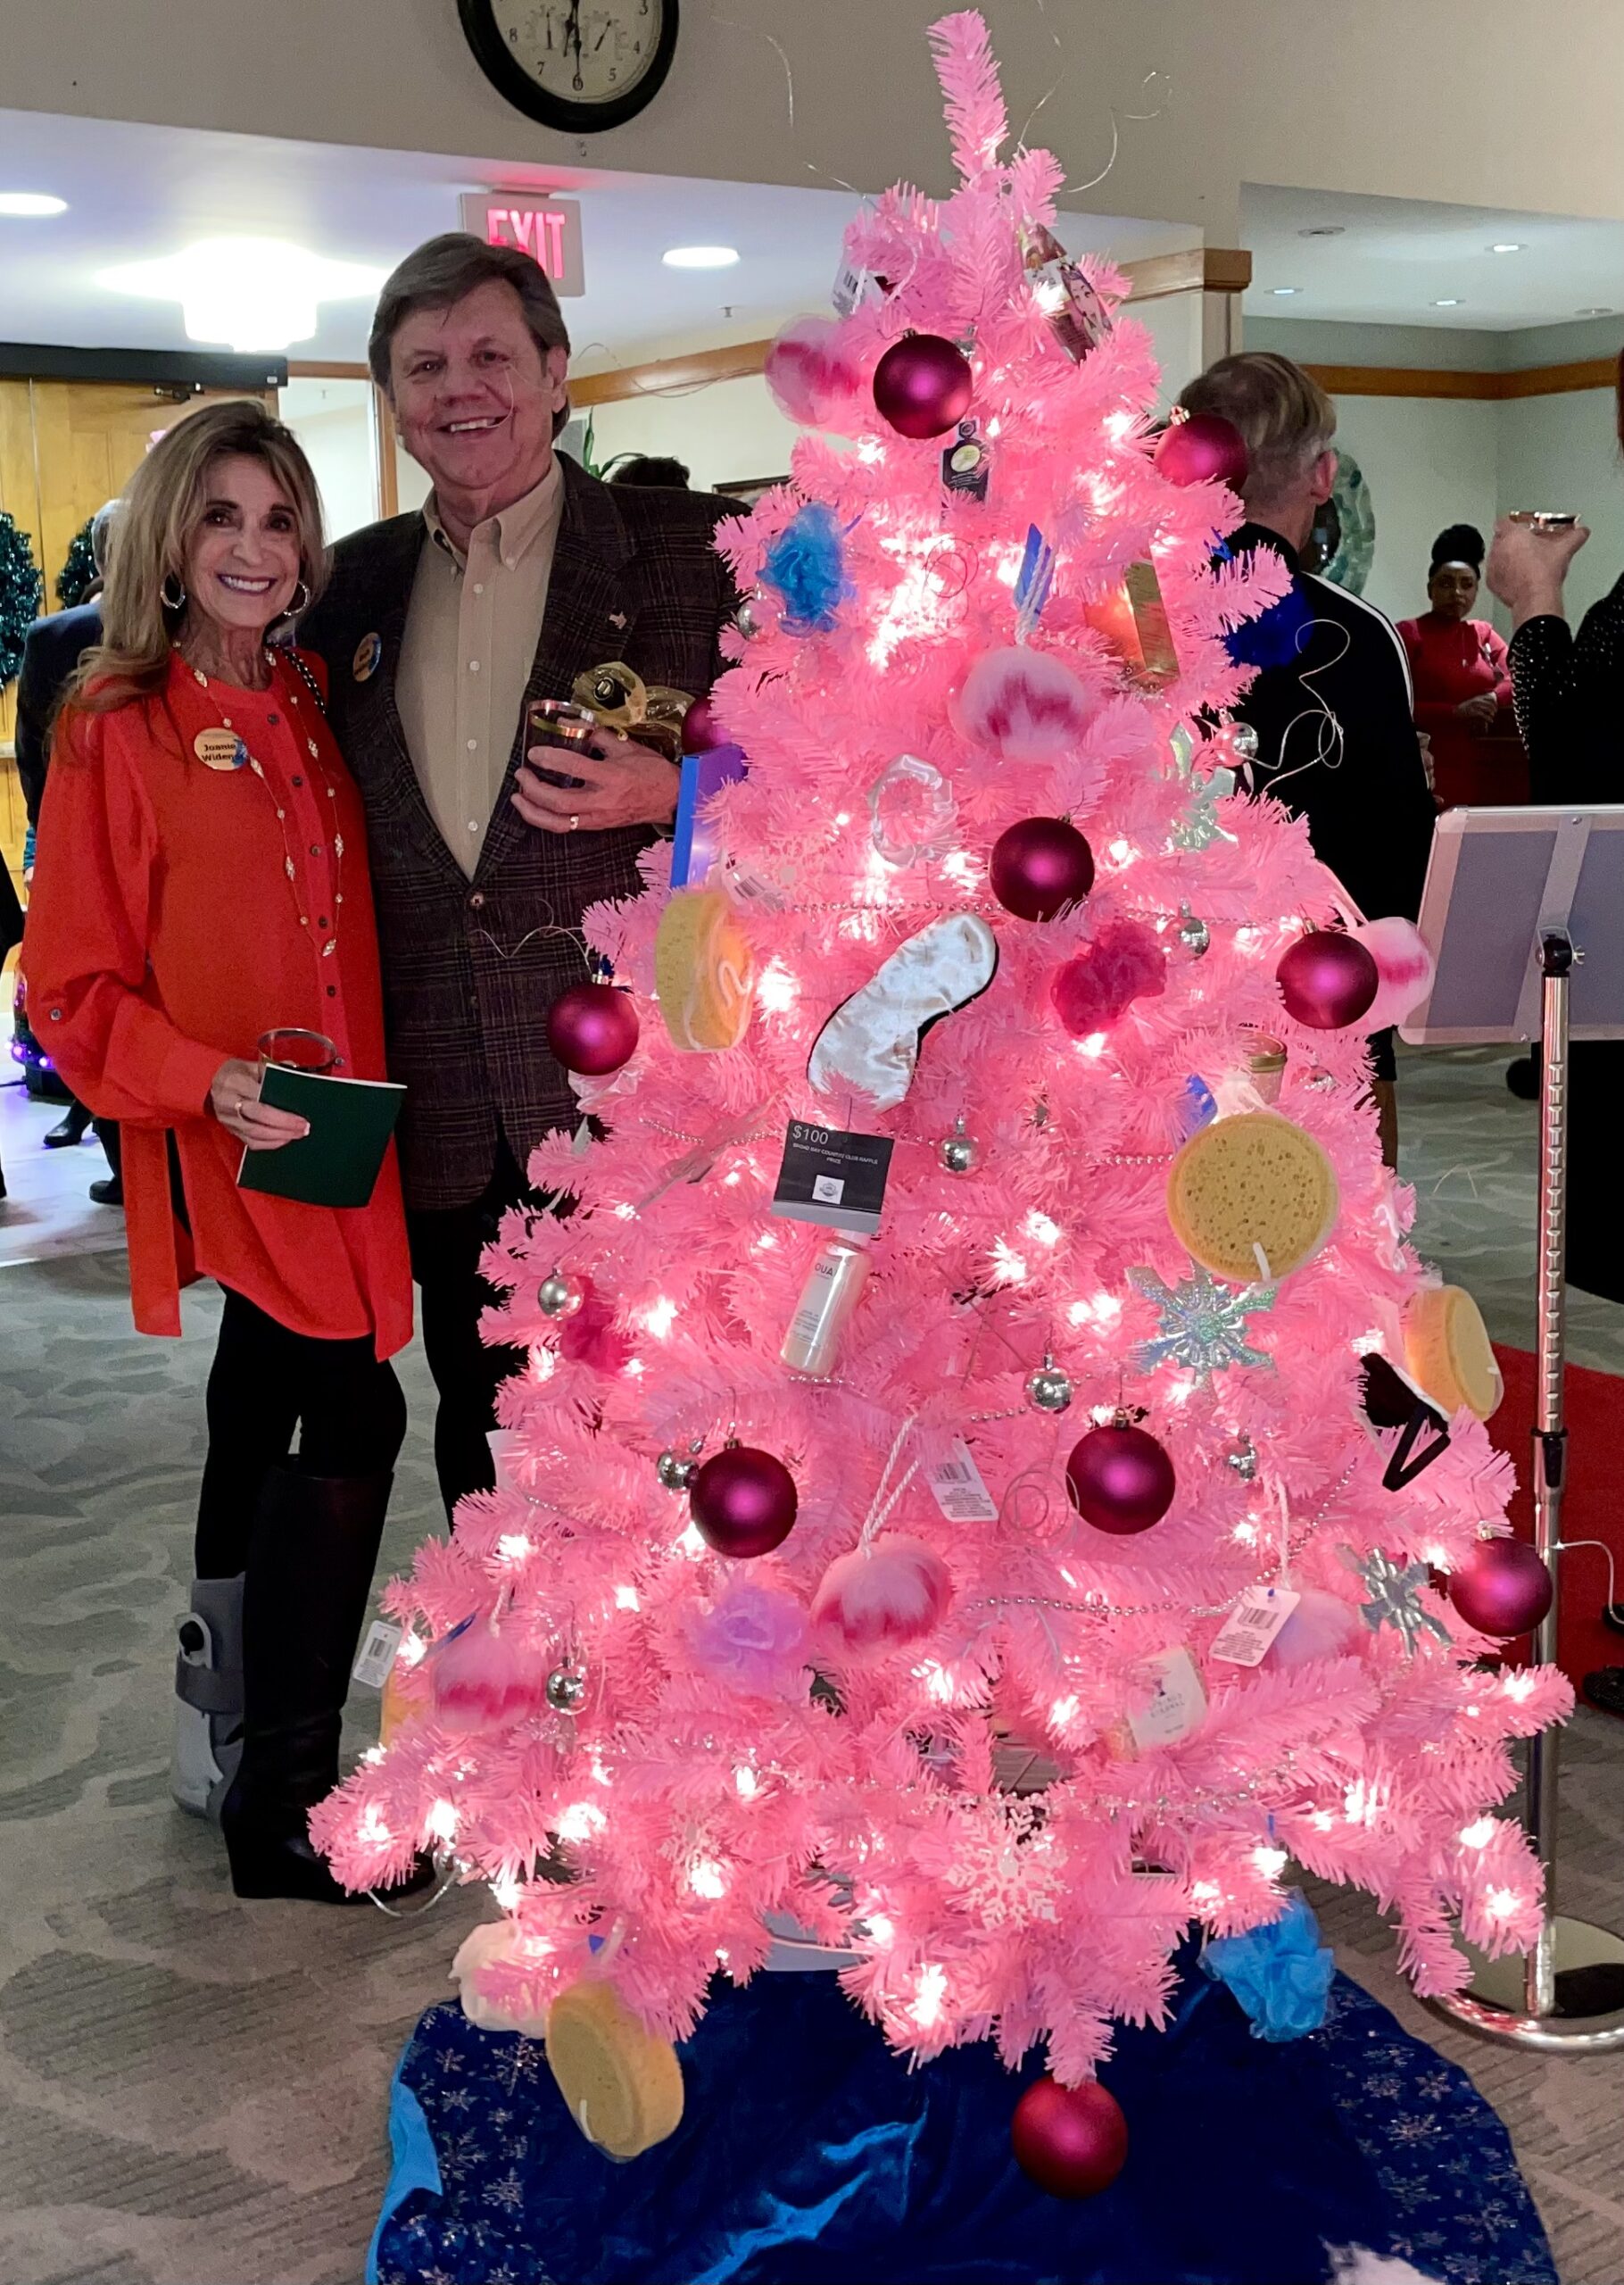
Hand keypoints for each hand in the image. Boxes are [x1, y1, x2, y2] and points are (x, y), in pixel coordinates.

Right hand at [209, 1056, 309, 1149]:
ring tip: (298, 1134)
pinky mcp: (231, 1130)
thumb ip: (272, 1069)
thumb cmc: (233, 1073)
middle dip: (284, 1125)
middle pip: (259, 1118)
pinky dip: (270, 1144)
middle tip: (303, 1127)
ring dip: (280, 1136)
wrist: (208, 1083)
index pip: (260, 1097)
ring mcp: (229, 1119)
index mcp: (234, 1082)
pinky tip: (284, 1139)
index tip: (301, 1115)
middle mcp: (229, 1102)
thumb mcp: (250, 1065)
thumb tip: (294, 1070)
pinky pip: (251, 1142)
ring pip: (255, 1133)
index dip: (281, 1110)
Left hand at [513, 729, 679, 836]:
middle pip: (559, 802)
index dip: (551, 759)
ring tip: (519, 798)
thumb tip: (569, 723)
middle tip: (522, 774)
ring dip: (533, 811)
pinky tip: (535, 808)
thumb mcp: (626, 746)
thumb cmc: (652, 772)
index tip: (535, 753)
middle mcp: (603, 801)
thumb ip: (595, 735)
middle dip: (534, 789)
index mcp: (612, 777)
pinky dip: (546, 818)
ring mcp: (599, 817)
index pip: (574, 768)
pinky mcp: (597, 825)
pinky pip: (566, 827)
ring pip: (558, 823)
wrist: (671, 799)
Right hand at [1456, 692, 1499, 726]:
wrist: (1455, 711)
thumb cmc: (1465, 708)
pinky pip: (1483, 715)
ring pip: (1488, 708)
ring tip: (1493, 716)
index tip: (1496, 707)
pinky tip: (1491, 720)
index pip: (1490, 698)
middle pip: (1490, 703)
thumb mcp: (1473, 702)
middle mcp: (1477, 700)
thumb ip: (1480, 701)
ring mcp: (1475, 706)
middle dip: (1494, 708)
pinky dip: (1488, 718)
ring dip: (1492, 713)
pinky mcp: (1473, 712)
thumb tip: (1488, 702)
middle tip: (1495, 712)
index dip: (1495, 702)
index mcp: (1478, 697)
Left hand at [1486, 515, 1589, 627]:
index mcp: (1512, 535)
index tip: (1523, 528)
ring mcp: (1493, 566)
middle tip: (1527, 546)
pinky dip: (1504, 573)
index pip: (1505, 521)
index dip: (1514, 523)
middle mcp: (1498, 549)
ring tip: (1524, 561)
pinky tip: (1518, 575)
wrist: (1535, 598)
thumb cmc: (1544, 573)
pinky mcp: (1491, 582)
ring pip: (1497, 555)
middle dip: (1513, 541)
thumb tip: (1582, 532)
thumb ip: (1574, 536)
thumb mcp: (1563, 549)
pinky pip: (1495, 573)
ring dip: (1508, 556)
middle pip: (1501, 538)